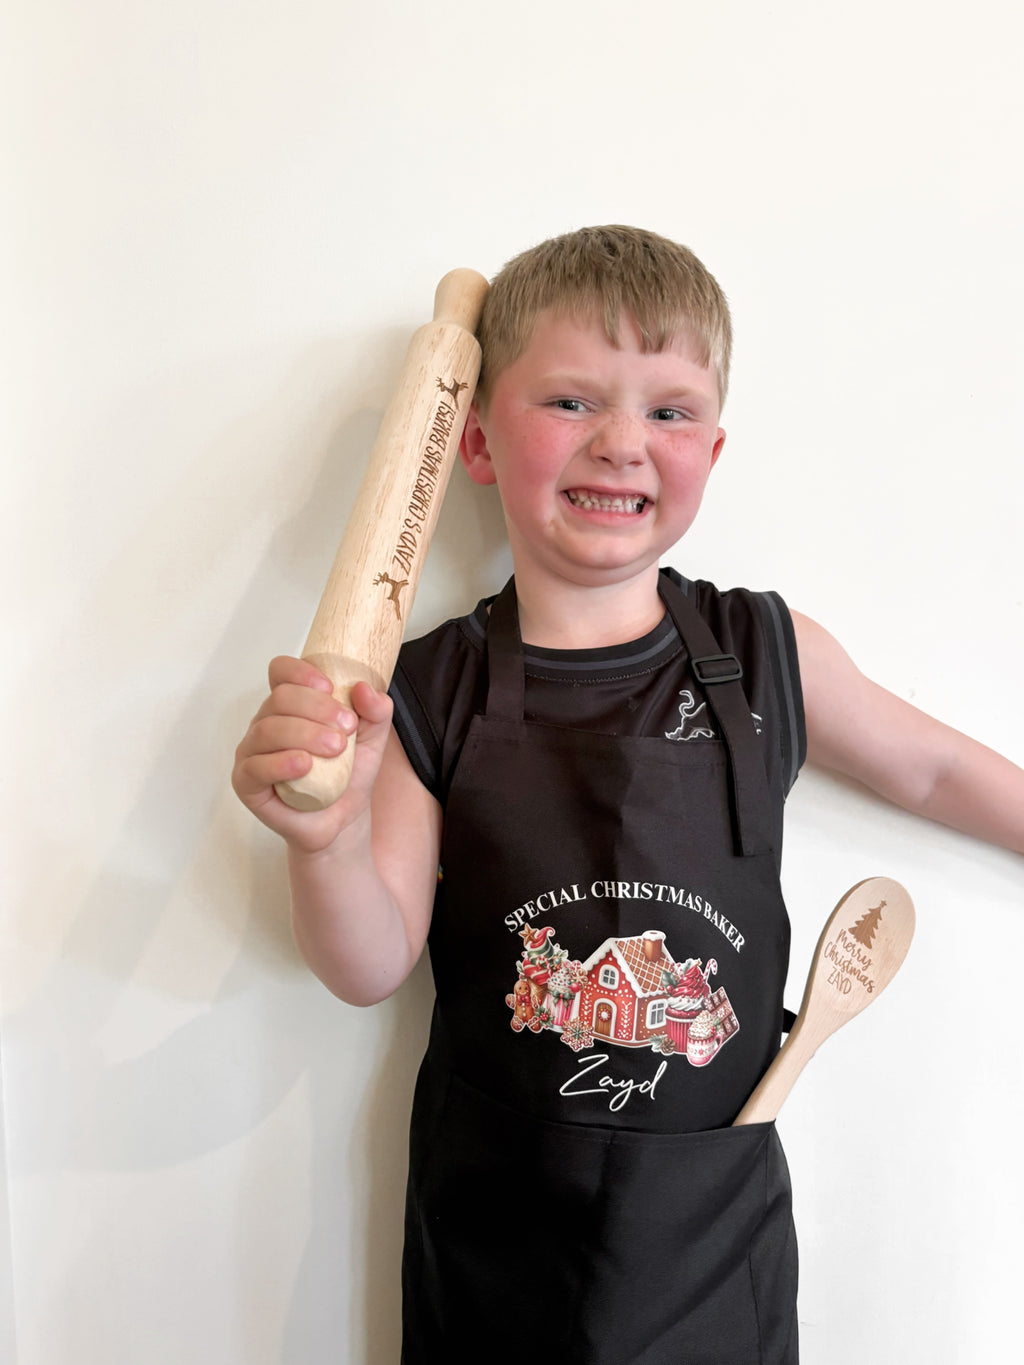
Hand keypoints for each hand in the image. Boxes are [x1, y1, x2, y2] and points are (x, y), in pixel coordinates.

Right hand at [231, 656, 393, 852]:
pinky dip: (281, 763)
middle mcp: (266, 723)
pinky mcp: (247, 783)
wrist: (343, 820)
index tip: (330, 687)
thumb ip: (376, 711)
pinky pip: (255, 767)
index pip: (281, 672)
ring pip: (268, 729)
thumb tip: (364, 688)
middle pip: (280, 698)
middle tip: (346, 730)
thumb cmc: (348, 776)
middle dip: (317, 708)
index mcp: (291, 705)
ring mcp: (253, 752)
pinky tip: (304, 765)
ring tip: (335, 750)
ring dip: (305, 734)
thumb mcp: (373, 739)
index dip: (301, 672)